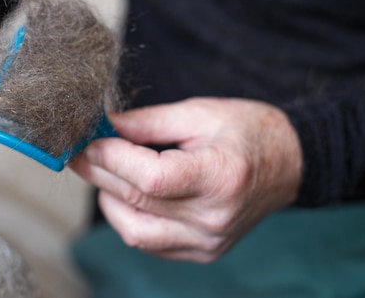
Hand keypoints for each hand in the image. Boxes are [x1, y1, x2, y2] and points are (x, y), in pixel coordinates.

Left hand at [70, 97, 301, 262]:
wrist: (288, 163)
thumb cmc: (247, 131)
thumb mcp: (198, 113)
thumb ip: (146, 122)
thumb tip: (102, 125)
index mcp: (221, 177)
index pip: (151, 177)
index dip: (111, 158)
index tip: (87, 138)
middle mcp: (214, 218)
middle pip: (137, 199)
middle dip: (97, 172)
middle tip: (77, 150)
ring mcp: (208, 241)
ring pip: (134, 230)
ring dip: (107, 198)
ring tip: (99, 169)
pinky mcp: (202, 251)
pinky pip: (148, 241)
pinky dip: (126, 217)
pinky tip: (123, 193)